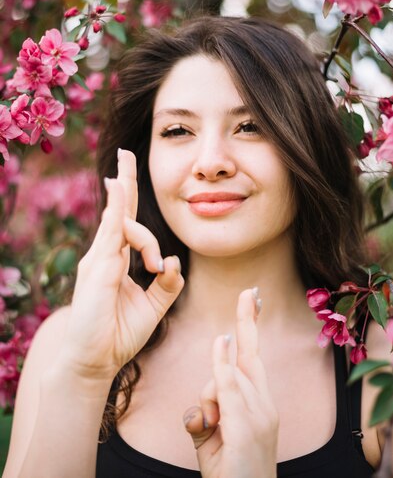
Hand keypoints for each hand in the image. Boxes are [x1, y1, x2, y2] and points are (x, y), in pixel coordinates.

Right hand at [61, 149, 183, 381]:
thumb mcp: (154, 306)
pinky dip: (117, 207)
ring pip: (124, 223)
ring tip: (155, 269)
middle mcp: (105, 254)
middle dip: (124, 179)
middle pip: (119, 210)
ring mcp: (98, 258)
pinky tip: (119, 187)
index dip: (129, 196)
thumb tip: (175, 261)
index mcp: (117, 260)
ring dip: (147, 238)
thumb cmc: (118, 334)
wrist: (94, 362)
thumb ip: (168, 283)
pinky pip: (111, 230)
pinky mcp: (97, 267)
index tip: (128, 173)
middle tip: (128, 153)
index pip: (126, 221)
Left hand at [183, 289, 277, 477]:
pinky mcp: (247, 428)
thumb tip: (195, 410)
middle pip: (249, 356)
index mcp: (259, 405)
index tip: (252, 303)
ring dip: (210, 397)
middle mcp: (264, 405)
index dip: (250, 330)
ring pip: (225, 378)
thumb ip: (205, 419)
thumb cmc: (231, 475)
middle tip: (249, 290)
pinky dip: (223, 366)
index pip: (252, 360)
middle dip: (247, 320)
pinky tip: (221, 343)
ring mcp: (259, 415)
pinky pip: (228, 388)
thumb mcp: (213, 444)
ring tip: (214, 431)